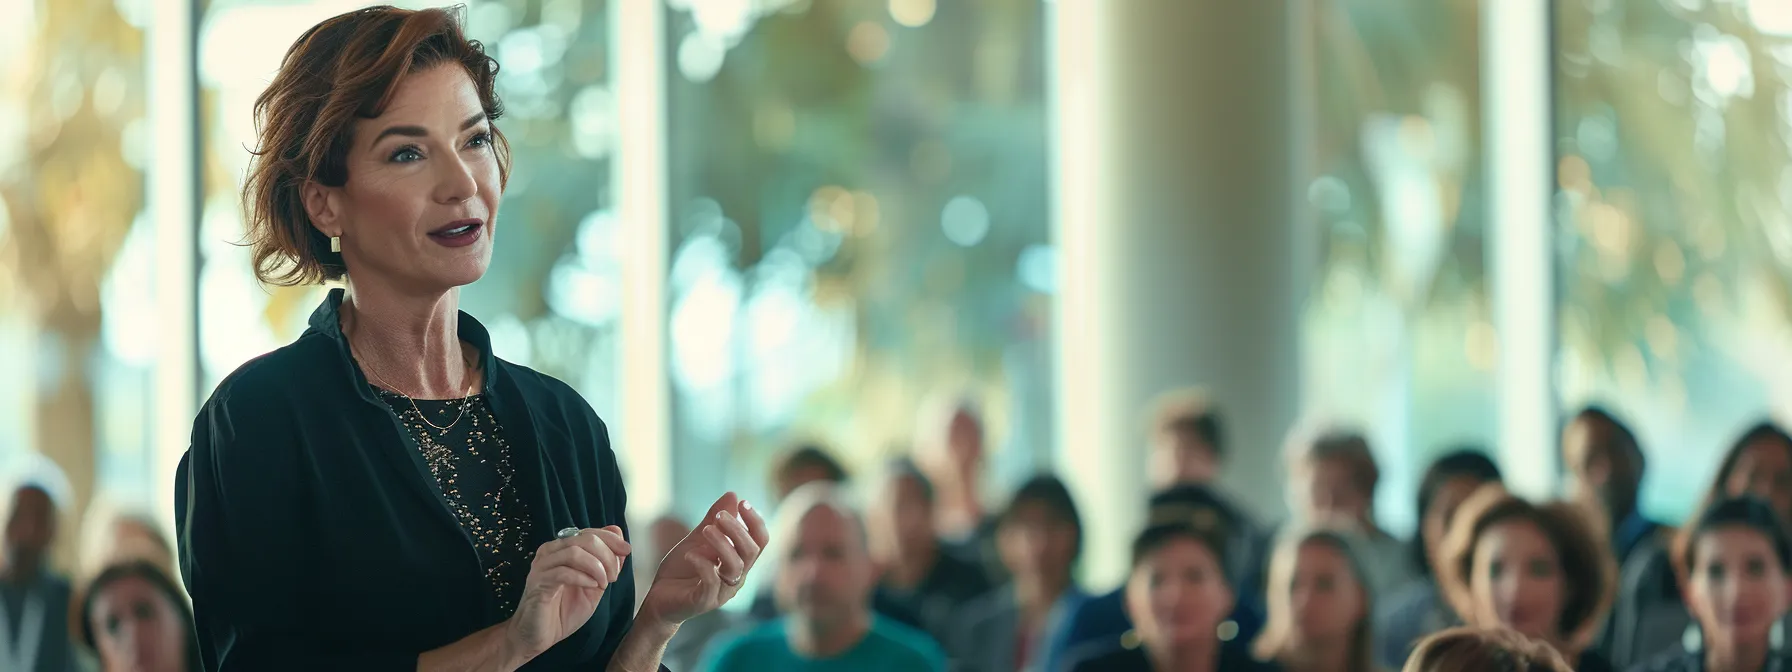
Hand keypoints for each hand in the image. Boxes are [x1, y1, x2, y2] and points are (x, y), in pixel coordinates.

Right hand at [503, 526, 629, 662]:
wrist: (538, 636)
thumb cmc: (563, 612)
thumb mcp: (594, 586)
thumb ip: (605, 564)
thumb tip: (619, 539)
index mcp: (562, 550)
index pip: (589, 532)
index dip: (610, 539)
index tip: (626, 550)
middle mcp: (550, 553)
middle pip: (584, 539)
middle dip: (607, 555)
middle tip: (614, 575)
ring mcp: (542, 566)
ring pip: (574, 552)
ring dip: (596, 567)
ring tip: (604, 583)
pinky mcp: (538, 583)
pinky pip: (562, 572)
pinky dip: (582, 577)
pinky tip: (592, 586)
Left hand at [639, 493, 769, 626]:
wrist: (659, 598)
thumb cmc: (682, 570)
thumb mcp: (697, 539)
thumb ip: (714, 520)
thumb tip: (733, 495)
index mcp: (739, 562)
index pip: (759, 542)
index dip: (755, 522)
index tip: (743, 502)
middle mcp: (735, 578)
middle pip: (751, 552)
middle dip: (738, 530)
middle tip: (720, 516)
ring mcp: (721, 592)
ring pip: (735, 566)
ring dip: (722, 544)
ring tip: (706, 529)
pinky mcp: (704, 602)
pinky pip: (711, 583)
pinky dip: (703, 564)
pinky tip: (691, 553)